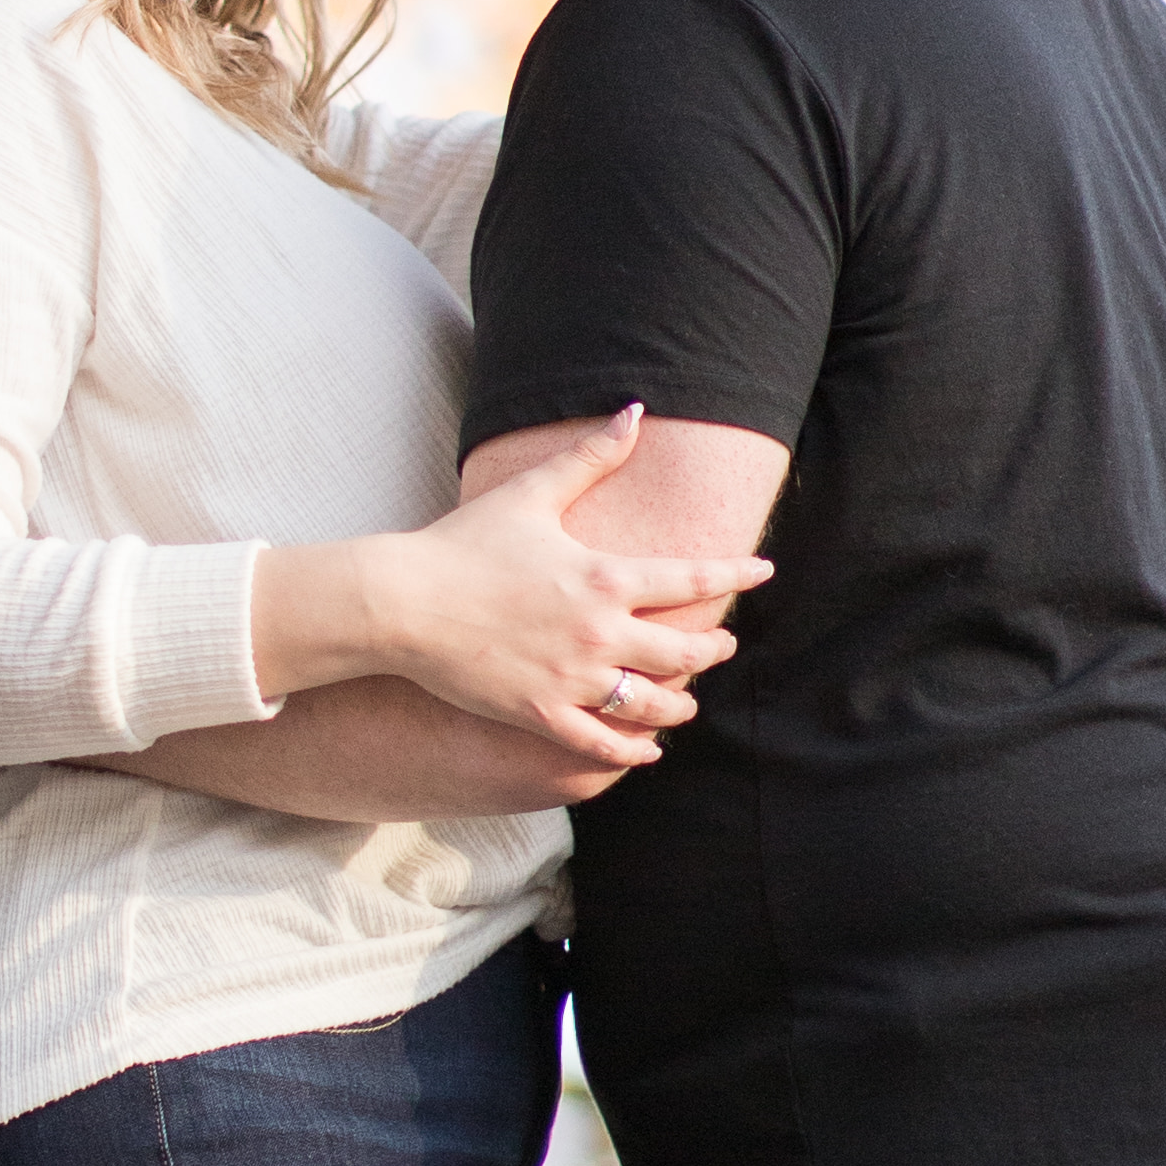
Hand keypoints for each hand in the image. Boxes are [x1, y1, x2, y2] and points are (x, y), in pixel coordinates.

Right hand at [342, 407, 765, 758]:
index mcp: (603, 577)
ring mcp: (571, 678)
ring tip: (688, 702)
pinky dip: (631, 752)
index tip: (763, 571)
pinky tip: (646, 752)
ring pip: (652, 704)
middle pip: (685, 651)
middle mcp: (599, 633)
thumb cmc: (464, 542)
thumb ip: (589, 457)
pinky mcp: (540, 713)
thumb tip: (633, 413)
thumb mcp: (532, 493)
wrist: (402, 601)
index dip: (736, 574)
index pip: (693, 578)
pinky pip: (601, 744)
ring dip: (681, 705)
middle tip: (723, 645)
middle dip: (714, 649)